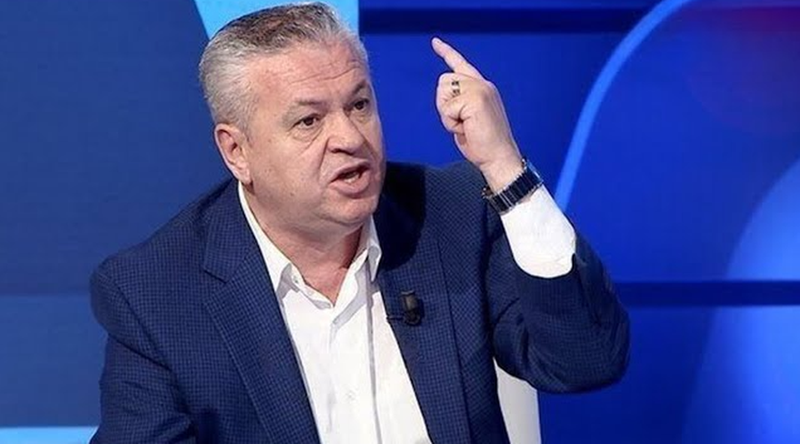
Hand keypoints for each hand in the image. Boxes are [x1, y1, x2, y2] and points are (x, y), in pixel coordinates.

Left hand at [432, 37, 523, 190]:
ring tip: (464, 125)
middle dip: (444, 104)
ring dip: (447, 114)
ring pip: (444, 92)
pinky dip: (450, 122)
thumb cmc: (483, 143)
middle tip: (460, 122)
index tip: (435, 42)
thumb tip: (446, 95)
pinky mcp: (476, 99)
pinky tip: (466, 129)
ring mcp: (480, 90)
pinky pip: (447, 108)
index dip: (447, 52)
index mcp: (482, 87)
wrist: (499, 157)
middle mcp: (482, 84)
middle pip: (444, 80)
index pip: (461, 65)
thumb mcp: (468, 117)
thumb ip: (460, 101)